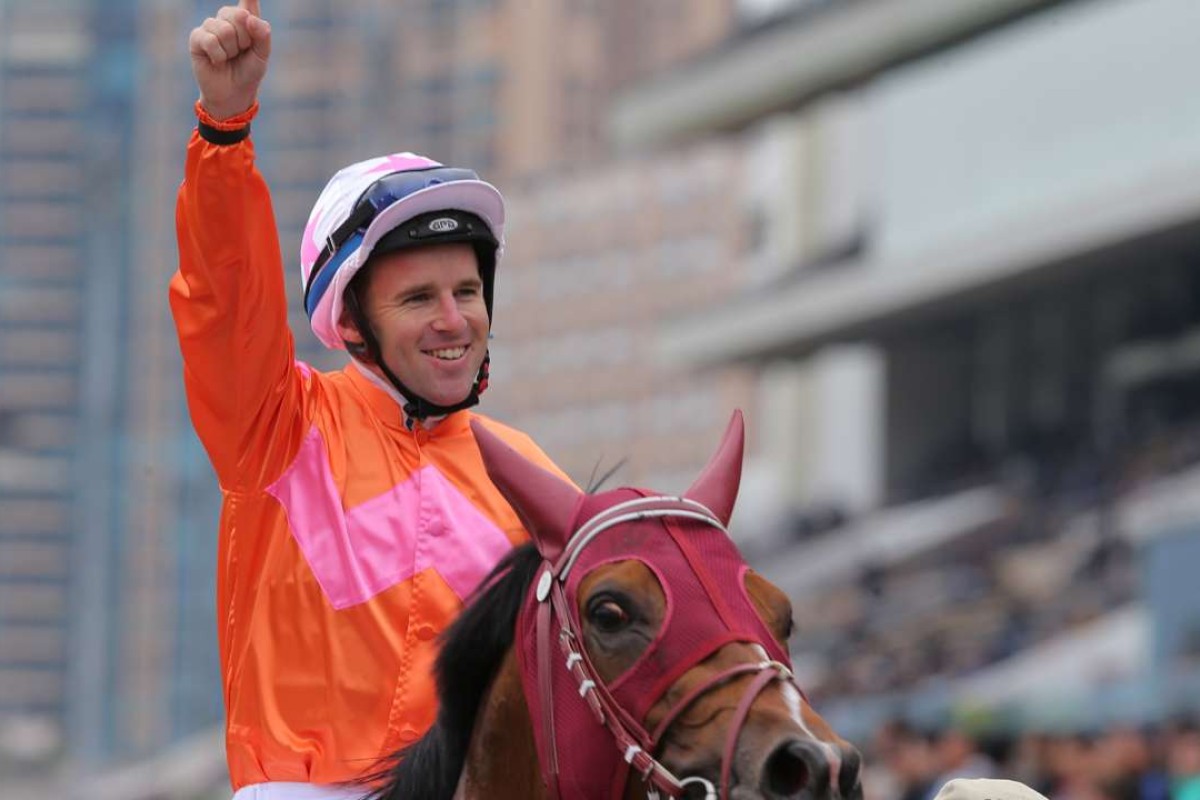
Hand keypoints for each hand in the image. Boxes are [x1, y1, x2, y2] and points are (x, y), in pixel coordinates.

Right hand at [189, 0, 271, 120]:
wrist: (233, 94)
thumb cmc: (249, 73)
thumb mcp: (262, 56)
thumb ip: (262, 36)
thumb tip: (251, 19)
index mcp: (246, 20)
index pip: (247, 0)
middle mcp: (227, 20)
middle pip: (237, 16)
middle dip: (244, 39)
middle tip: (241, 53)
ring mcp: (210, 27)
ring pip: (223, 29)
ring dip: (230, 50)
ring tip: (229, 58)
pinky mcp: (197, 39)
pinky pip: (209, 38)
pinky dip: (217, 54)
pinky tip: (217, 61)